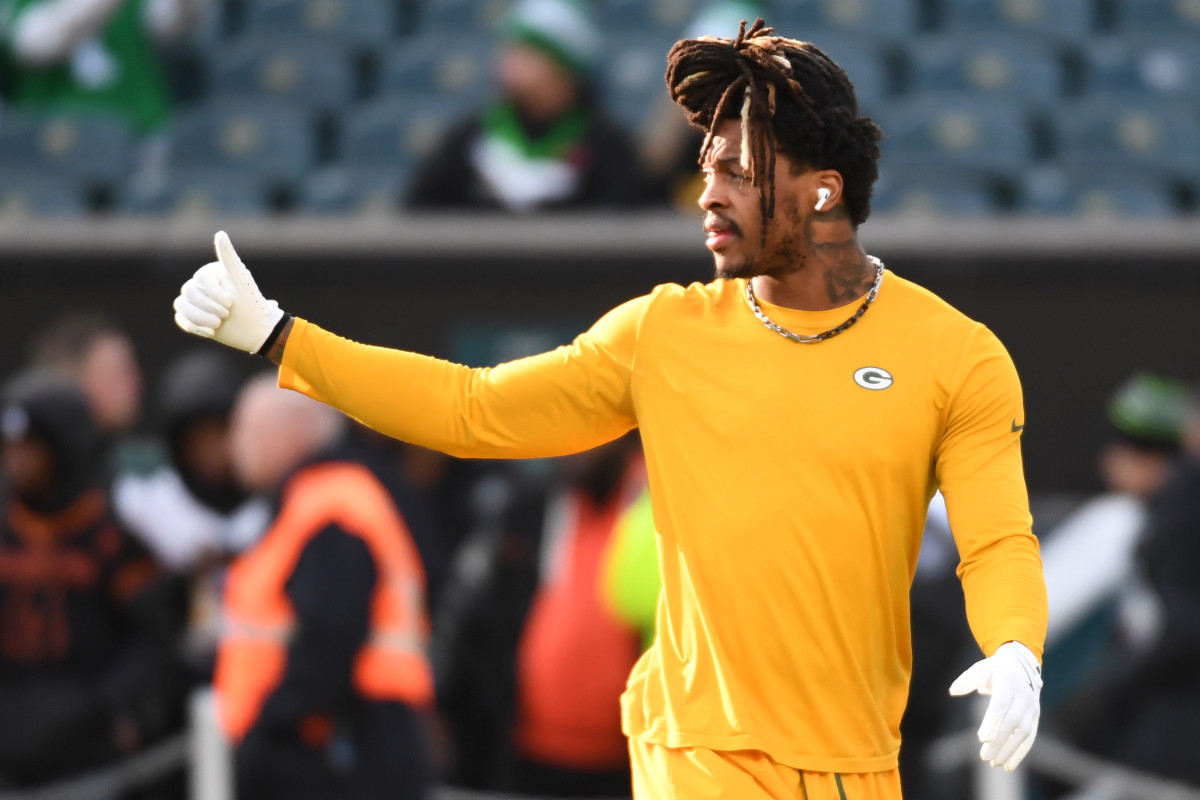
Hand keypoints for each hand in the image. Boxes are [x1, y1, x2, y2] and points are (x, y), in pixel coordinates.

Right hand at [173, 231, 284, 353]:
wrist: (257, 330)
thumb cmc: (251, 304)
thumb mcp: (240, 279)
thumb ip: (228, 257)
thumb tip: (220, 233)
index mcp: (213, 273)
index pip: (200, 279)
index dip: (214, 293)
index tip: (231, 303)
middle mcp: (203, 285)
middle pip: (188, 291)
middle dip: (208, 306)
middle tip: (226, 315)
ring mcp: (197, 302)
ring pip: (181, 305)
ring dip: (199, 318)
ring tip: (218, 325)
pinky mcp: (194, 318)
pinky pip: (181, 319)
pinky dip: (194, 327)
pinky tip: (211, 333)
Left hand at [948, 640, 1041, 771]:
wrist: (1021, 664)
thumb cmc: (994, 669)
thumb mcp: (980, 669)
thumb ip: (967, 680)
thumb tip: (953, 691)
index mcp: (1008, 681)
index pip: (1001, 704)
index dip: (992, 721)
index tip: (982, 738)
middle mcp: (1023, 695)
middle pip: (1013, 721)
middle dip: (999, 740)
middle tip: (984, 756)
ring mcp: (1032, 707)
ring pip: (1024, 732)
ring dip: (1010, 750)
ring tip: (994, 763)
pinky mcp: (1035, 717)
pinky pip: (1030, 737)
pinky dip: (1020, 752)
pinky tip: (1008, 766)